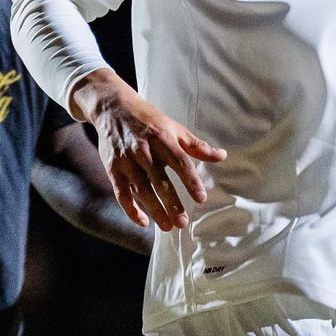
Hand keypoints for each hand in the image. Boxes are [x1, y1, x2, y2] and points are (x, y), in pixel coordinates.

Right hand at [71, 69, 226, 230]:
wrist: (114, 109)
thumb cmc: (150, 120)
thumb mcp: (174, 127)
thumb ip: (196, 145)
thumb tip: (222, 156)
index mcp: (162, 138)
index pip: (180, 161)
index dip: (191, 180)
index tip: (201, 198)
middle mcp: (144, 150)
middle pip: (159, 180)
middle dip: (171, 202)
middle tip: (183, 222)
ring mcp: (126, 160)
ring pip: (141, 190)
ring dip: (154, 210)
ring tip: (168, 227)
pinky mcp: (113, 169)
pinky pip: (121, 193)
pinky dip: (130, 209)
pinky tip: (143, 222)